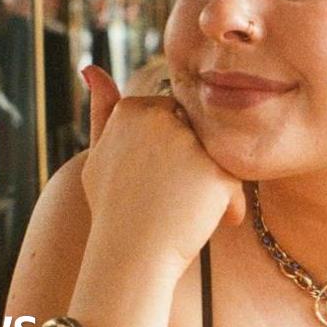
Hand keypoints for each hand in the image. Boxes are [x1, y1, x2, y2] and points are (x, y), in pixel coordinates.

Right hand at [79, 65, 246, 280]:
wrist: (130, 258)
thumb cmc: (113, 209)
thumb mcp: (98, 156)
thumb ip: (102, 110)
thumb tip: (92, 68)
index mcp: (132, 110)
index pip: (170, 115)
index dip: (169, 150)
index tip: (155, 180)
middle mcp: (160, 119)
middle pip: (197, 131)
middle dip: (194, 163)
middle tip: (174, 200)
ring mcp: (189, 144)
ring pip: (217, 153)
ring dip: (212, 183)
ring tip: (189, 212)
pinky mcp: (215, 171)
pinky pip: (234, 180)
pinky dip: (229, 205)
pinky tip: (215, 222)